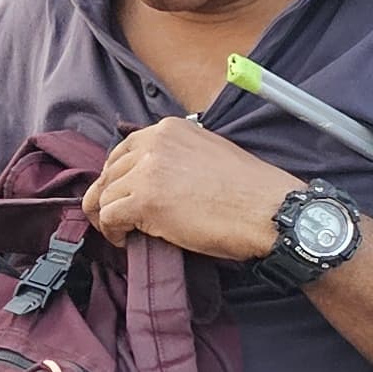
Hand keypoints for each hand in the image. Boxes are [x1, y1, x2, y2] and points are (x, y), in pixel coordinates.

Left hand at [87, 120, 302, 260]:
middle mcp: (154, 143)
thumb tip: (154, 178)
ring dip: (109, 217)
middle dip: (108, 197)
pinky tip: (126, 241)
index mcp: (169, 129)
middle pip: (108, 172)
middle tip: (116, 220)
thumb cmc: (248, 191)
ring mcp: (147, 171)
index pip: (123, 150)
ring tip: (123, 234)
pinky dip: (112, 232)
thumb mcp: (208, 153)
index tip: (123, 196)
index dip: (118, 177)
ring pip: (104, 195)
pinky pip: (109, 216)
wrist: (268, 210)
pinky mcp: (145, 201)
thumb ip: (176, 156)